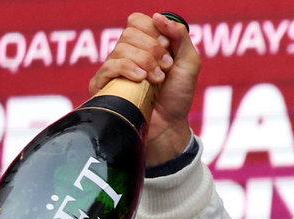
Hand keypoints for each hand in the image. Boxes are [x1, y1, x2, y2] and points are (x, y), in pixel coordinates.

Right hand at [88, 11, 201, 167]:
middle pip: (129, 33)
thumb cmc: (178, 96)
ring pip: (121, 49)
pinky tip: (140, 80)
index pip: (137, 21)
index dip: (153, 33)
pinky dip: (128, 69)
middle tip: (164, 69)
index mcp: (143, 44)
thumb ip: (180, 36)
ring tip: (156, 81)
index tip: (167, 50)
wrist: (170, 126)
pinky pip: (109, 66)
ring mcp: (113, 68)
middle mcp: (126, 53)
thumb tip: (158, 17)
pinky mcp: (104, 85)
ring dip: (145, 64)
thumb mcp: (189, 63)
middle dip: (152, 51)